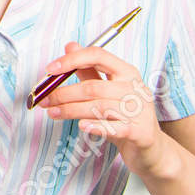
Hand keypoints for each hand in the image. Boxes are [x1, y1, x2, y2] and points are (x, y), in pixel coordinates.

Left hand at [38, 41, 171, 177]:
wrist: (151, 148)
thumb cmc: (125, 116)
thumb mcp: (107, 90)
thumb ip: (89, 69)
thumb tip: (70, 46)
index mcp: (127, 72)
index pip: (98, 56)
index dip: (72, 60)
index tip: (49, 69)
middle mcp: (135, 88)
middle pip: (93, 87)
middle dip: (63, 93)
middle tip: (44, 100)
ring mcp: (140, 111)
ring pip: (99, 107)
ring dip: (70, 110)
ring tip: (52, 113)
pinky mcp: (141, 133)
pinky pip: (116, 127)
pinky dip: (97, 127)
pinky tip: (81, 127)